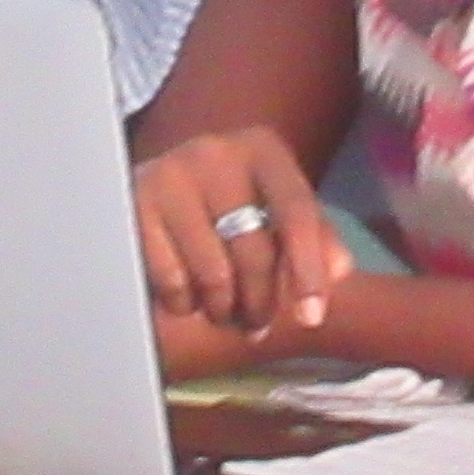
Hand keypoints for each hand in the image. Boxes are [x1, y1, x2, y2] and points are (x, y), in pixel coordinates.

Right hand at [134, 129, 345, 341]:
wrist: (157, 185)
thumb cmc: (229, 202)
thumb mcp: (275, 208)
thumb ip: (315, 237)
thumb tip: (339, 270)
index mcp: (262, 149)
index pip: (296, 212)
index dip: (308, 270)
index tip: (312, 317)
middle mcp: (215, 153)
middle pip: (254, 252)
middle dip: (261, 303)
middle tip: (258, 325)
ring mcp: (170, 176)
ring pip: (213, 275)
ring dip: (224, 310)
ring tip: (225, 312)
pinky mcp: (134, 207)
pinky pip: (172, 281)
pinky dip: (185, 304)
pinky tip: (188, 297)